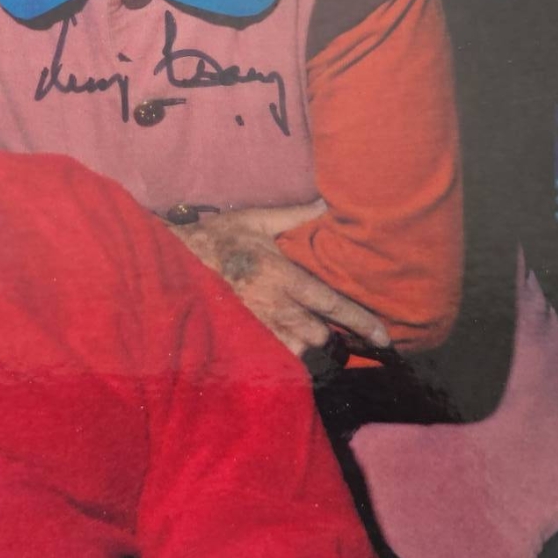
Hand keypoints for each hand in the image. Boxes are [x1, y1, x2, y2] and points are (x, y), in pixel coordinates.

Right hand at [168, 203, 390, 355]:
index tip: (383, 336)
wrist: (174, 261)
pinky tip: (287, 344)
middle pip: (318, 334)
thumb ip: (294, 215)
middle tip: (339, 330)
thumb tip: (328, 201)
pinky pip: (274, 357)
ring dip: (309, 344)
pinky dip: (286, 353)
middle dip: (331, 335)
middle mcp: (273, 306)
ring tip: (313, 337)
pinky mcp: (241, 338)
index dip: (360, 321)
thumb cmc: (217, 239)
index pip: (331, 304)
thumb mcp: (255, 220)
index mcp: (282, 276)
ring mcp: (256, 326)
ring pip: (298, 349)